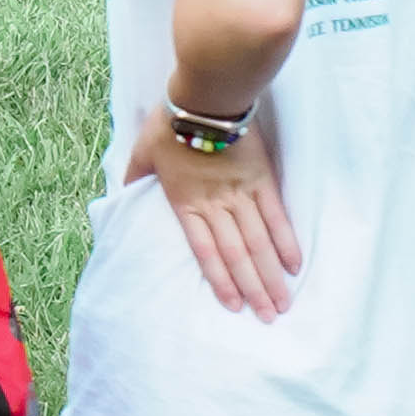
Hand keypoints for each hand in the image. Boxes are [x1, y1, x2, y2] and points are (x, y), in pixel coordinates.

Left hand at [121, 101, 300, 319]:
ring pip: (259, 243)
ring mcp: (242, 194)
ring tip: (283, 302)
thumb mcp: (142, 152)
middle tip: (269, 318)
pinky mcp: (264, 179)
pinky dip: (287, 241)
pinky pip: (277, 216)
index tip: (233, 307)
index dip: (220, 281)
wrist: (206, 97)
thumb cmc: (169, 122)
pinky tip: (294, 265)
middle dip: (253, 290)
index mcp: (184, 203)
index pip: (204, 252)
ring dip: (272, 275)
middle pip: (237, 255)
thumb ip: (134, 176)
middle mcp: (215, 205)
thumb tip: (120, 193)